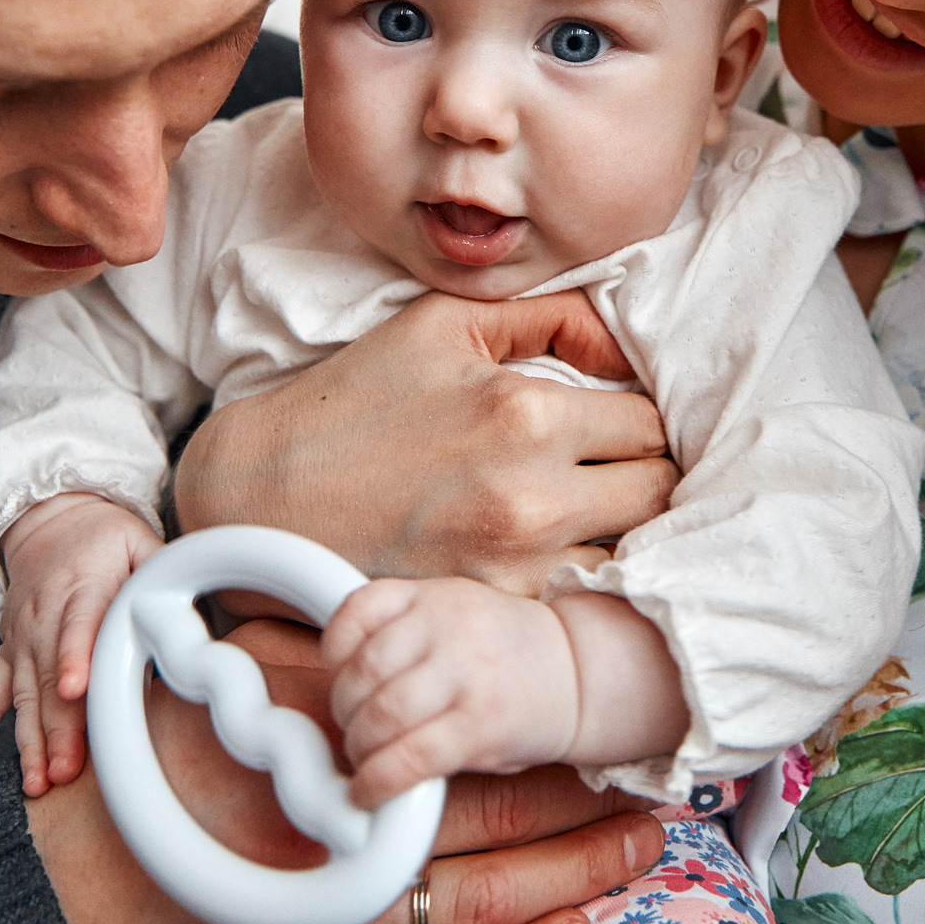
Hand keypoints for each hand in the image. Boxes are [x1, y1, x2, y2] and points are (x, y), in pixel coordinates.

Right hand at [0, 492, 162, 794]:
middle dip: (57, 726)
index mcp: (80, 587)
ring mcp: (21, 640)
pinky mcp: (8, 652)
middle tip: (65, 769)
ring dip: (29, 741)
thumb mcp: (139, 538)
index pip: (78, 625)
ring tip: (36, 783)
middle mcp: (43, 618)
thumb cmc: (106, 535)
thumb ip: (162, 570)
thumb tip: (186, 604)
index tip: (74, 690)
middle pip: (48, 677)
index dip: (75, 657)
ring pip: (22, 696)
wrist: (50, 518)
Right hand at [26, 619, 661, 923]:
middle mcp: (341, 871)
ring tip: (628, 871)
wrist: (68, 879)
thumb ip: (317, 681)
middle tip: (650, 822)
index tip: (609, 764)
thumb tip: (385, 642)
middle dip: (578, 835)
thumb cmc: (144, 775)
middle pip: (492, 850)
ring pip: (480, 918)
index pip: (466, 783)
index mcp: (330, 789)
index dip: (544, 777)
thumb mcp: (233, 703)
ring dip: (566, 894)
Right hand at [172, 290, 676, 593]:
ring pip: (633, 549)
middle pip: (659, 489)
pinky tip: (550, 548)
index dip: (640, 415)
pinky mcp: (493, 609)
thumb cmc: (355, 400)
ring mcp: (515, 562)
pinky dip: (581, 573)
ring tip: (584, 507)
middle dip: (643, 470)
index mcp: (527, 413)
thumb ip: (551, 314)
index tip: (614, 417)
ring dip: (621, 528)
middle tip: (609, 463)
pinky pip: (581, 595)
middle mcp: (533, 495)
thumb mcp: (446, 324)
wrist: (265, 498)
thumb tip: (624, 342)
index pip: (651, 421)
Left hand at [323, 578, 576, 808]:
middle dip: (344, 712)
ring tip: (367, 760)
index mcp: (435, 595)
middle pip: (362, 672)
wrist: (580, 673)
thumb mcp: (455, 613)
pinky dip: (378, 782)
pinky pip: (409, 758)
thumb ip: (403, 631)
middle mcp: (448, 626)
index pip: (357, 611)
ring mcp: (466, 674)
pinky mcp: (481, 726)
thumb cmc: (505, 652)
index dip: (333, 652)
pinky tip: (371, 792)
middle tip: (354, 730)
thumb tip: (337, 683)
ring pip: (380, 716)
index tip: (338, 678)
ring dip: (360, 749)